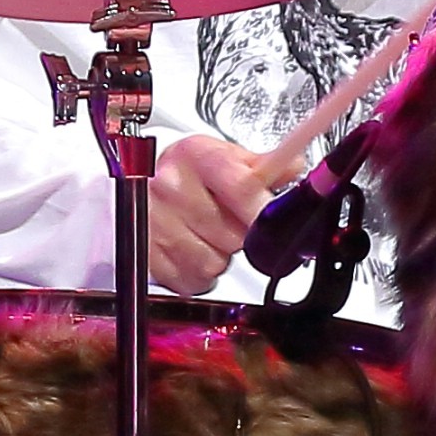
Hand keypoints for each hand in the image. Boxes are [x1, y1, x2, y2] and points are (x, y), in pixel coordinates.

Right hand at [146, 135, 275, 296]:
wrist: (138, 183)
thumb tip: (297, 168)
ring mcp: (154, 220)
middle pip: (233, 235)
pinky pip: (190, 280)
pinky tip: (192, 250)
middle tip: (231, 222)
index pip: (242, 188)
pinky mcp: (144, 253)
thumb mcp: (226, 157)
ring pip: (214, 262)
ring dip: (219, 256)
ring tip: (209, 235)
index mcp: (197, 155)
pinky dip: (197, 274)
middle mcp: (170, 184)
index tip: (277, 221)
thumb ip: (267, 166)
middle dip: (241, 236)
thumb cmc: (188, 172)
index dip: (264, 211)